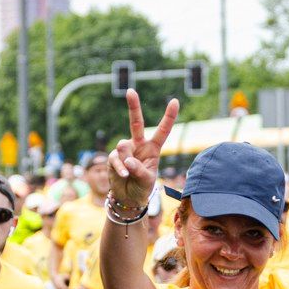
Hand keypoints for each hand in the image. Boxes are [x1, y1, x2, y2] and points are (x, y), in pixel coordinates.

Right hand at [108, 89, 176, 209]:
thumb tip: (127, 159)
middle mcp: (139, 145)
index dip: (169, 117)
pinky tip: (124, 175)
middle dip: (133, 106)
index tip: (175, 101)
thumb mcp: (147, 180)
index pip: (162, 130)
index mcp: (153, 148)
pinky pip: (116, 158)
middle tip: (130, 91)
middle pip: (136, 123)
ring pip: (123, 146)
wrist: (128, 197)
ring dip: (126, 161)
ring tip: (129, 173)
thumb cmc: (142, 187)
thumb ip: (139, 169)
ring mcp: (125, 150)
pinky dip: (120, 168)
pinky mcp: (113, 157)